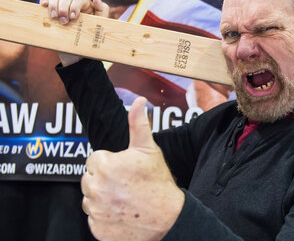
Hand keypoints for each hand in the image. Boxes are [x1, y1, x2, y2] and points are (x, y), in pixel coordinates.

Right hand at [39, 0, 109, 65]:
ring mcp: (63, 9)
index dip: (75, 5)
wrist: (79, 56)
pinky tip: (43, 5)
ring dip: (54, 5)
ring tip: (55, 18)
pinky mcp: (54, 14)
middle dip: (63, 8)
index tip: (73, 17)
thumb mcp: (101, 26)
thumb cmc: (92, 40)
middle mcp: (74, 5)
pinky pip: (47, 2)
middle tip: (64, 21)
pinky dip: (45, 1)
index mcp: (86, 7)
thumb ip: (102, 11)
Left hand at [81, 97, 184, 240]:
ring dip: (102, 197)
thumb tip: (139, 101)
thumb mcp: (148, 149)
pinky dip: (104, 216)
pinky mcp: (96, 228)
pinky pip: (93, 218)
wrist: (168, 217)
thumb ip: (138, 123)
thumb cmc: (158, 182)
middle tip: (125, 184)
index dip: (110, 162)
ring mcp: (95, 210)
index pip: (94, 159)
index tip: (125, 170)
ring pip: (90, 198)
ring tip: (124, 198)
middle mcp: (95, 188)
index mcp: (104, 165)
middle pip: (89, 178)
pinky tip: (121, 212)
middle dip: (104, 179)